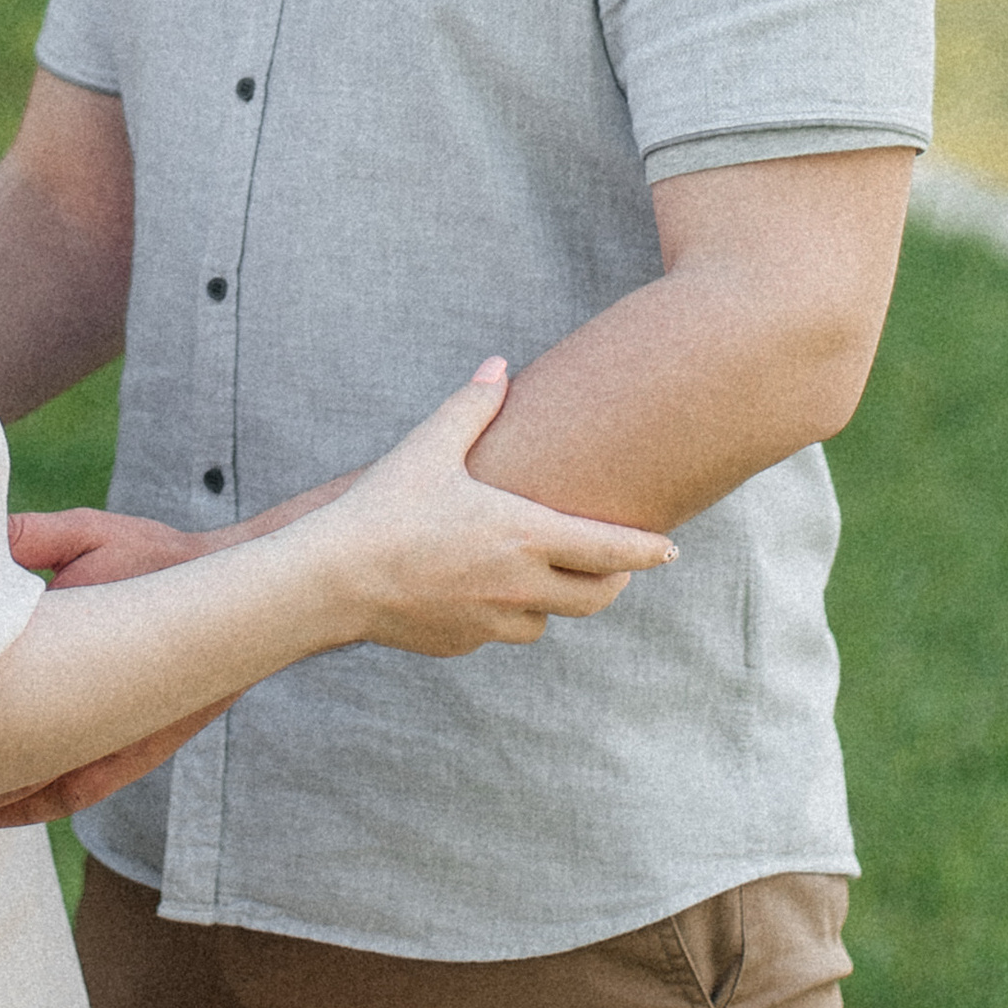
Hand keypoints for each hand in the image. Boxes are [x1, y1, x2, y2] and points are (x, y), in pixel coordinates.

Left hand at [0, 509, 223, 826]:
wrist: (239, 601)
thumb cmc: (159, 559)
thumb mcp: (92, 533)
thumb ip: (34, 534)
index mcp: (72, 647)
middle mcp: (90, 707)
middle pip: (4, 756)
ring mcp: (112, 738)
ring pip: (34, 784)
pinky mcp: (132, 753)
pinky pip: (74, 792)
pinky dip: (31, 807)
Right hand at [308, 360, 675, 657]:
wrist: (335, 579)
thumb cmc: (386, 507)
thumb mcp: (430, 446)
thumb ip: (472, 405)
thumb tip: (499, 366)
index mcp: (526, 534)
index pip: (612, 550)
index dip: (648, 550)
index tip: (671, 549)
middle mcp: (521, 585)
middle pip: (596, 596)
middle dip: (613, 580)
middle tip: (616, 563)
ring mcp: (494, 621)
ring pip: (548, 617)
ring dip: (554, 596)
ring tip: (542, 569)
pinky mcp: (465, 642)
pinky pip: (503, 629)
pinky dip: (507, 611)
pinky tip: (483, 587)